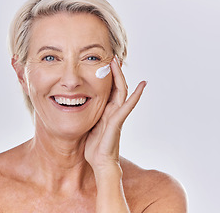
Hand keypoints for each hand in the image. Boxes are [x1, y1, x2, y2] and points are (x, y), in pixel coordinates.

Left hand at [84, 56, 146, 172]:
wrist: (100, 162)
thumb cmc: (94, 147)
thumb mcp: (88, 125)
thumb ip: (89, 115)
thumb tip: (78, 105)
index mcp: (105, 111)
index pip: (108, 89)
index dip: (108, 77)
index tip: (104, 63)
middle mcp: (113, 111)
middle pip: (116, 86)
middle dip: (114, 72)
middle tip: (112, 57)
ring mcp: (117, 115)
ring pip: (121, 91)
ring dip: (120, 76)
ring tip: (117, 62)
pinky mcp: (117, 122)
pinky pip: (127, 106)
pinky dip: (136, 95)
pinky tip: (142, 85)